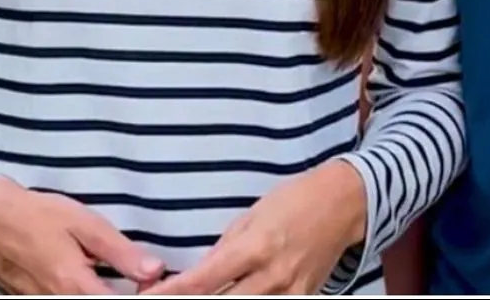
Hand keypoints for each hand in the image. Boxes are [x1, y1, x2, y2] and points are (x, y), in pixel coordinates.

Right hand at [0, 175, 167, 294]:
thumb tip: (156, 271)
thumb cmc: (39, 217)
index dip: (148, 298)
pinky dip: (92, 295)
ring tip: (134, 283)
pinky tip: (107, 284)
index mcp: (76, 288)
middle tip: (151, 284)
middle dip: (131, 295)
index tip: (164, 287)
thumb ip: (121, 252)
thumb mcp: (85, 225)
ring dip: (112, 294)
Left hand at [143, 160, 366, 295]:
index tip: (147, 298)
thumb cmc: (294, 200)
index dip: (172, 293)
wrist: (343, 204)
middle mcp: (272, 276)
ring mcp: (290, 294)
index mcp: (255, 247)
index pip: (204, 280)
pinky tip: (235, 297)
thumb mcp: (253, 214)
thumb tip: (196, 278)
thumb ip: (225, 249)